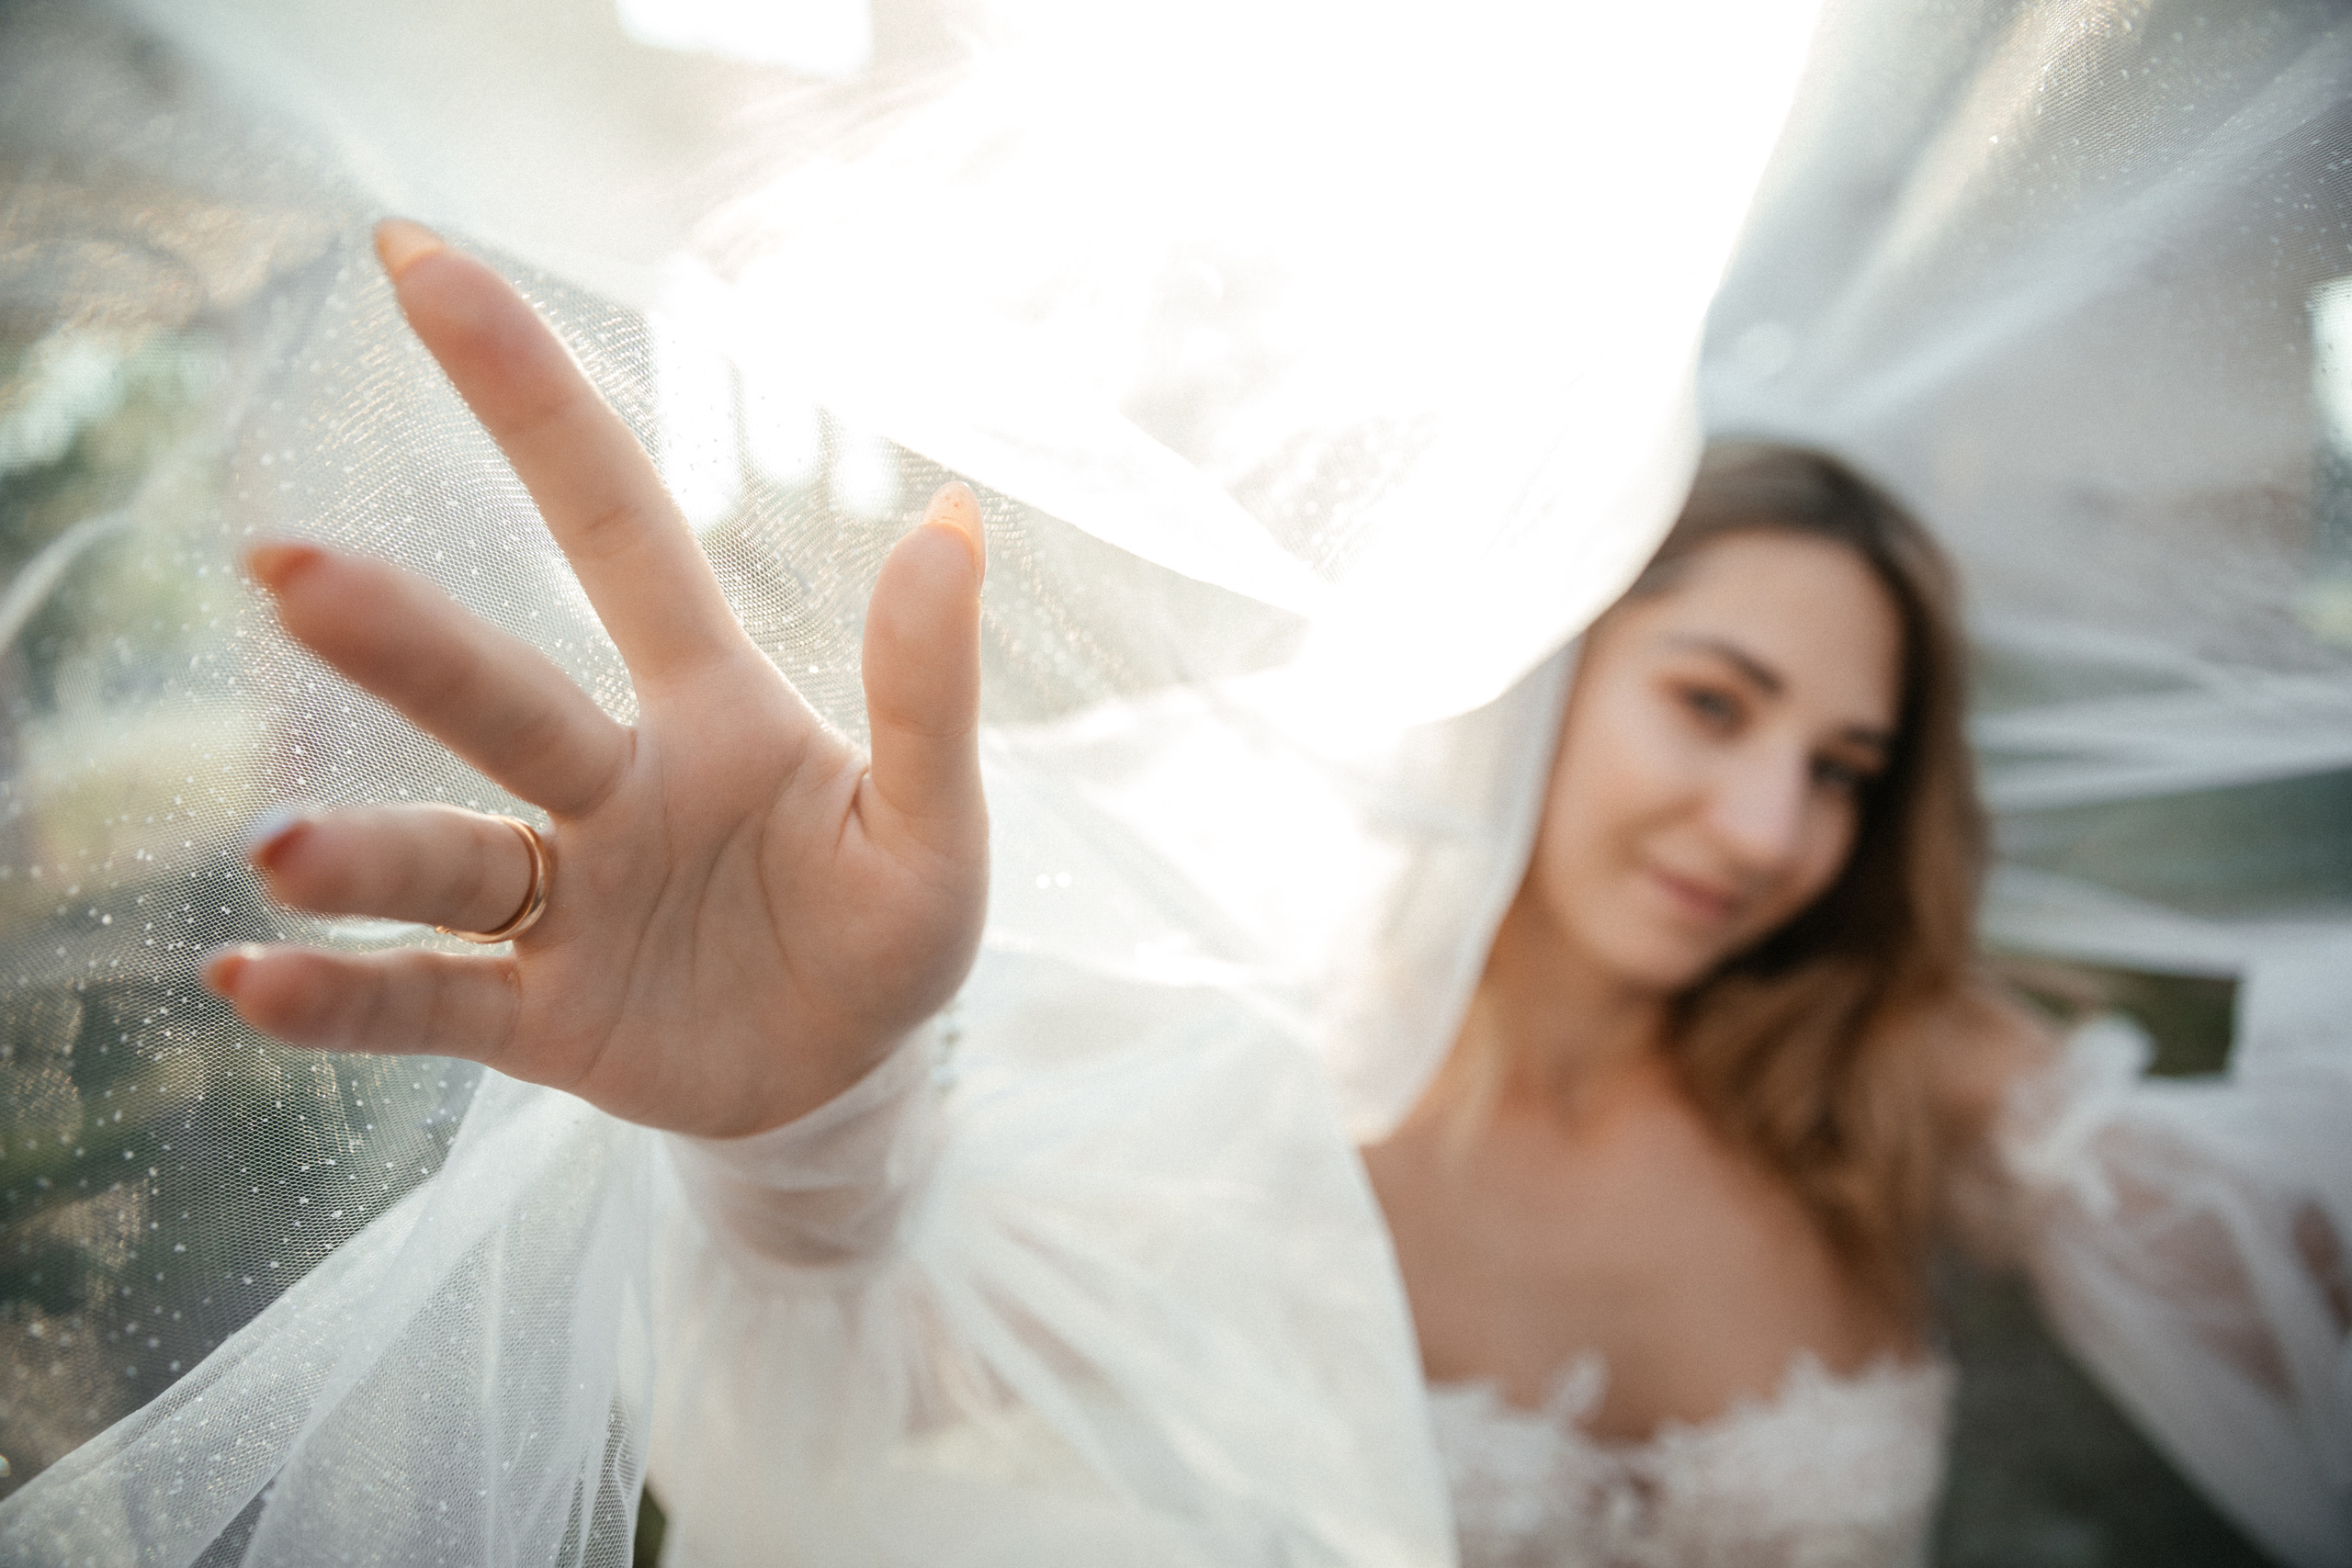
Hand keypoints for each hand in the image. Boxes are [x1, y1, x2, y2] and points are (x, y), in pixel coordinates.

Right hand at [203, 220, 988, 1137]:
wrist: (853, 1078)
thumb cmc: (893, 928)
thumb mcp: (937, 822)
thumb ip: (930, 692)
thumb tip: (955, 514)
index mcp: (709, 709)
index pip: (614, 528)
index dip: (531, 399)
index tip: (419, 263)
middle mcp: (611, 786)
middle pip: (503, 699)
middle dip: (405, 639)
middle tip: (291, 569)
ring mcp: (565, 903)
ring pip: (448, 859)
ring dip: (365, 857)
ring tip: (283, 856)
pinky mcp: (540, 1021)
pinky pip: (424, 1001)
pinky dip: (342, 999)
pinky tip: (249, 983)